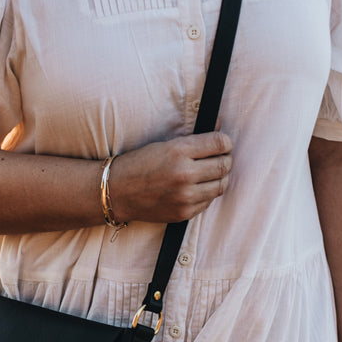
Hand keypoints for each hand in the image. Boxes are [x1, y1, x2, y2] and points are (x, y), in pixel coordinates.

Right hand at [108, 132, 232, 224]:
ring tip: (210, 173)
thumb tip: (220, 129)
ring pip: (220, 185)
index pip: (220, 143)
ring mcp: (185, 197)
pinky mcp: (184, 213)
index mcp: (178, 151)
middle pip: (224, 165)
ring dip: (219, 178)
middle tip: (220, 158)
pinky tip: (196, 187)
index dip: (226, 142)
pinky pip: (208, 201)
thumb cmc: (138, 165)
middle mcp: (184, 174)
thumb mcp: (163, 145)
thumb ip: (194, 139)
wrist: (116, 192)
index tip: (223, 144)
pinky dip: (207, 193)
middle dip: (225, 160)